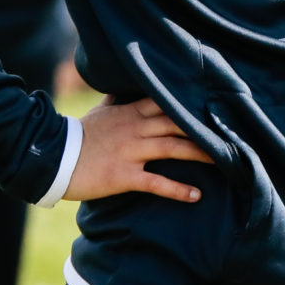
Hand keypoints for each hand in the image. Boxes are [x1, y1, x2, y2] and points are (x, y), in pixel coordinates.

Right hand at [65, 98, 212, 202]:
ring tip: (225, 161)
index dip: (191, 104)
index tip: (214, 106)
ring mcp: (131, 151)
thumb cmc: (77, 136)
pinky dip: (178, 190)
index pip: (167, 102)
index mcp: (130, 112)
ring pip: (173, 148)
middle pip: (177, 123)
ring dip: (200, 154)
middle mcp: (134, 128)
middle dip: (204, 128)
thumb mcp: (98, 113)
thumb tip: (121, 88)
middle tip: (231, 134)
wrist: (53, 157)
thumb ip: (115, 101)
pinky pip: (157, 182)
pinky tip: (196, 196)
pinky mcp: (124, 175)